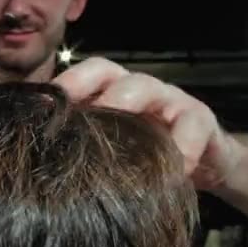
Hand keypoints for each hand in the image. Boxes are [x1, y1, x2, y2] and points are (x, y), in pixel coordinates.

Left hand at [51, 57, 241, 190]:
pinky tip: (173, 171)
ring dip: (130, 106)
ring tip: (116, 135)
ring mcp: (169, 99)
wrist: (206, 163)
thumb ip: (85, 142)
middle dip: (89, 88)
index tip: (41, 104)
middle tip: (75, 116)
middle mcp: (136, 89)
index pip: (85, 75)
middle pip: (111, 74)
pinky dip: (182, 148)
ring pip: (149, 88)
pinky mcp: (201, 120)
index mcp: (110, 91)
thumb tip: (41, 153)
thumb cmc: (147, 151)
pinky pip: (192, 127)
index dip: (66, 84)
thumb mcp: (116, 145)